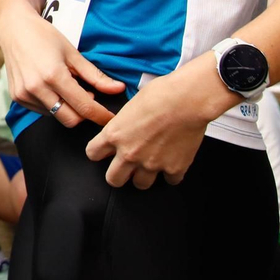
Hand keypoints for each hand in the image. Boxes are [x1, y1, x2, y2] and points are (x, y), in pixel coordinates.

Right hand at [0, 1, 123, 129]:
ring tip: (67, 86)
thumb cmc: (45, 36)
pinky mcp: (18, 97)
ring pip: (56, 116)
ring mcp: (24, 95)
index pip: (84, 107)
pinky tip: (52, 88)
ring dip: (67, 108)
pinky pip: (43, 111)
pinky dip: (53, 104)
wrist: (14, 29)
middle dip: (84, 114)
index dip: (101, 115)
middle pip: (70, 119)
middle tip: (88, 95)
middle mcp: (37, 88)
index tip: (111, 119)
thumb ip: (95, 75)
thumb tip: (118, 89)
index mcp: (53, 75)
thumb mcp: (73, 53)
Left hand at [84, 55, 234, 188]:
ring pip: (140, 185)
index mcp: (115, 135)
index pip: (93, 154)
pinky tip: (173, 162)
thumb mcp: (130, 105)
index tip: (104, 152)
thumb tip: (125, 128)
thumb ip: (124, 124)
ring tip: (150, 165)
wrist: (187, 100)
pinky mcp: (173, 168)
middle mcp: (129, 153)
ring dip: (144, 176)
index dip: (98, 153)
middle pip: (113, 179)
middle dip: (118, 174)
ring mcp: (151, 164)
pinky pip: (170, 181)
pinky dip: (171, 173)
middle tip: (125, 167)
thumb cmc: (161, 94)